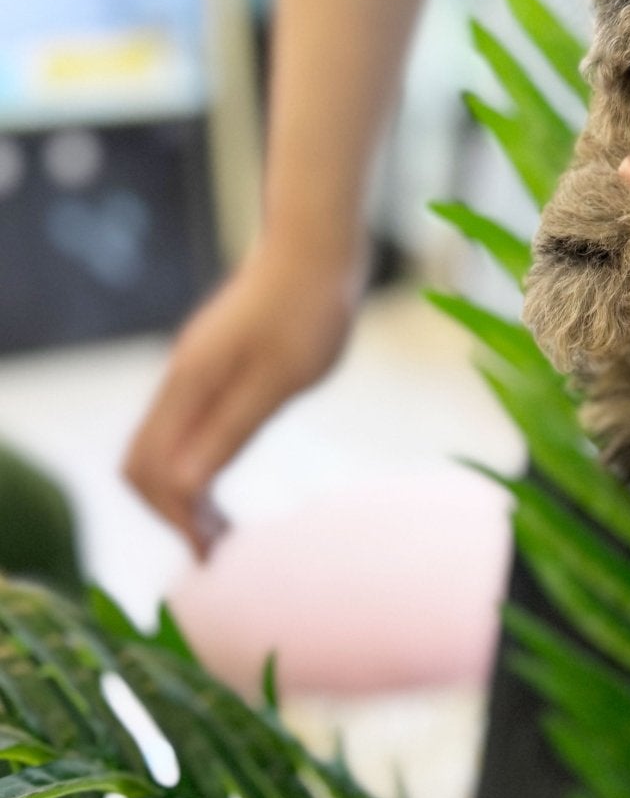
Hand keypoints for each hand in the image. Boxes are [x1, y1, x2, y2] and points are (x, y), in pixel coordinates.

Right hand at [124, 234, 365, 556]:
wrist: (318, 244)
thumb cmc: (310, 310)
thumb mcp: (280, 380)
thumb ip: (231, 430)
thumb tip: (185, 487)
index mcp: (190, 386)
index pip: (153, 472)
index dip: (177, 519)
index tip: (214, 553)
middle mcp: (180, 379)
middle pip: (143, 464)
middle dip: (171, 511)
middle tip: (218, 546)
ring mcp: (194, 369)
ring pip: (162, 445)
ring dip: (183, 489)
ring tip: (223, 525)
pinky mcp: (213, 362)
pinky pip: (185, 425)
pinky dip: (196, 461)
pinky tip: (228, 475)